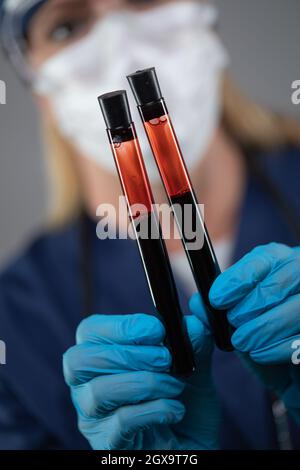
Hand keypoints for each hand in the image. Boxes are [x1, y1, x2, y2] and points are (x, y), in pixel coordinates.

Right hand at [63, 312, 219, 449]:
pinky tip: (176, 410)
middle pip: (80, 360)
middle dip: (128, 354)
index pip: (89, 331)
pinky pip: (121, 422)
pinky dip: (154, 410)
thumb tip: (191, 324)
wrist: (194, 447)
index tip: (155, 329)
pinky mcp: (109, 445)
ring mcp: (94, 418)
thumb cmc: (184, 402)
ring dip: (145, 382)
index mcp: (101, 358)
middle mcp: (87, 386)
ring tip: (174, 386)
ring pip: (99, 391)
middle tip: (165, 358)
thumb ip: (193, 342)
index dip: (118, 325)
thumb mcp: (193, 367)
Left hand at [192, 243, 299, 423]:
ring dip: (263, 327)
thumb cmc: (261, 337)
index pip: (265, 259)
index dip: (239, 278)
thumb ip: (215, 311)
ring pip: (297, 308)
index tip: (216, 298)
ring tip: (242, 341)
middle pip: (282, 282)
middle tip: (233, 322)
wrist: (288, 372)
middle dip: (252, 304)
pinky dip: (277, 347)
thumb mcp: (235, 321)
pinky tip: (259, 354)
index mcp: (281, 262)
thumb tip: (197, 303)